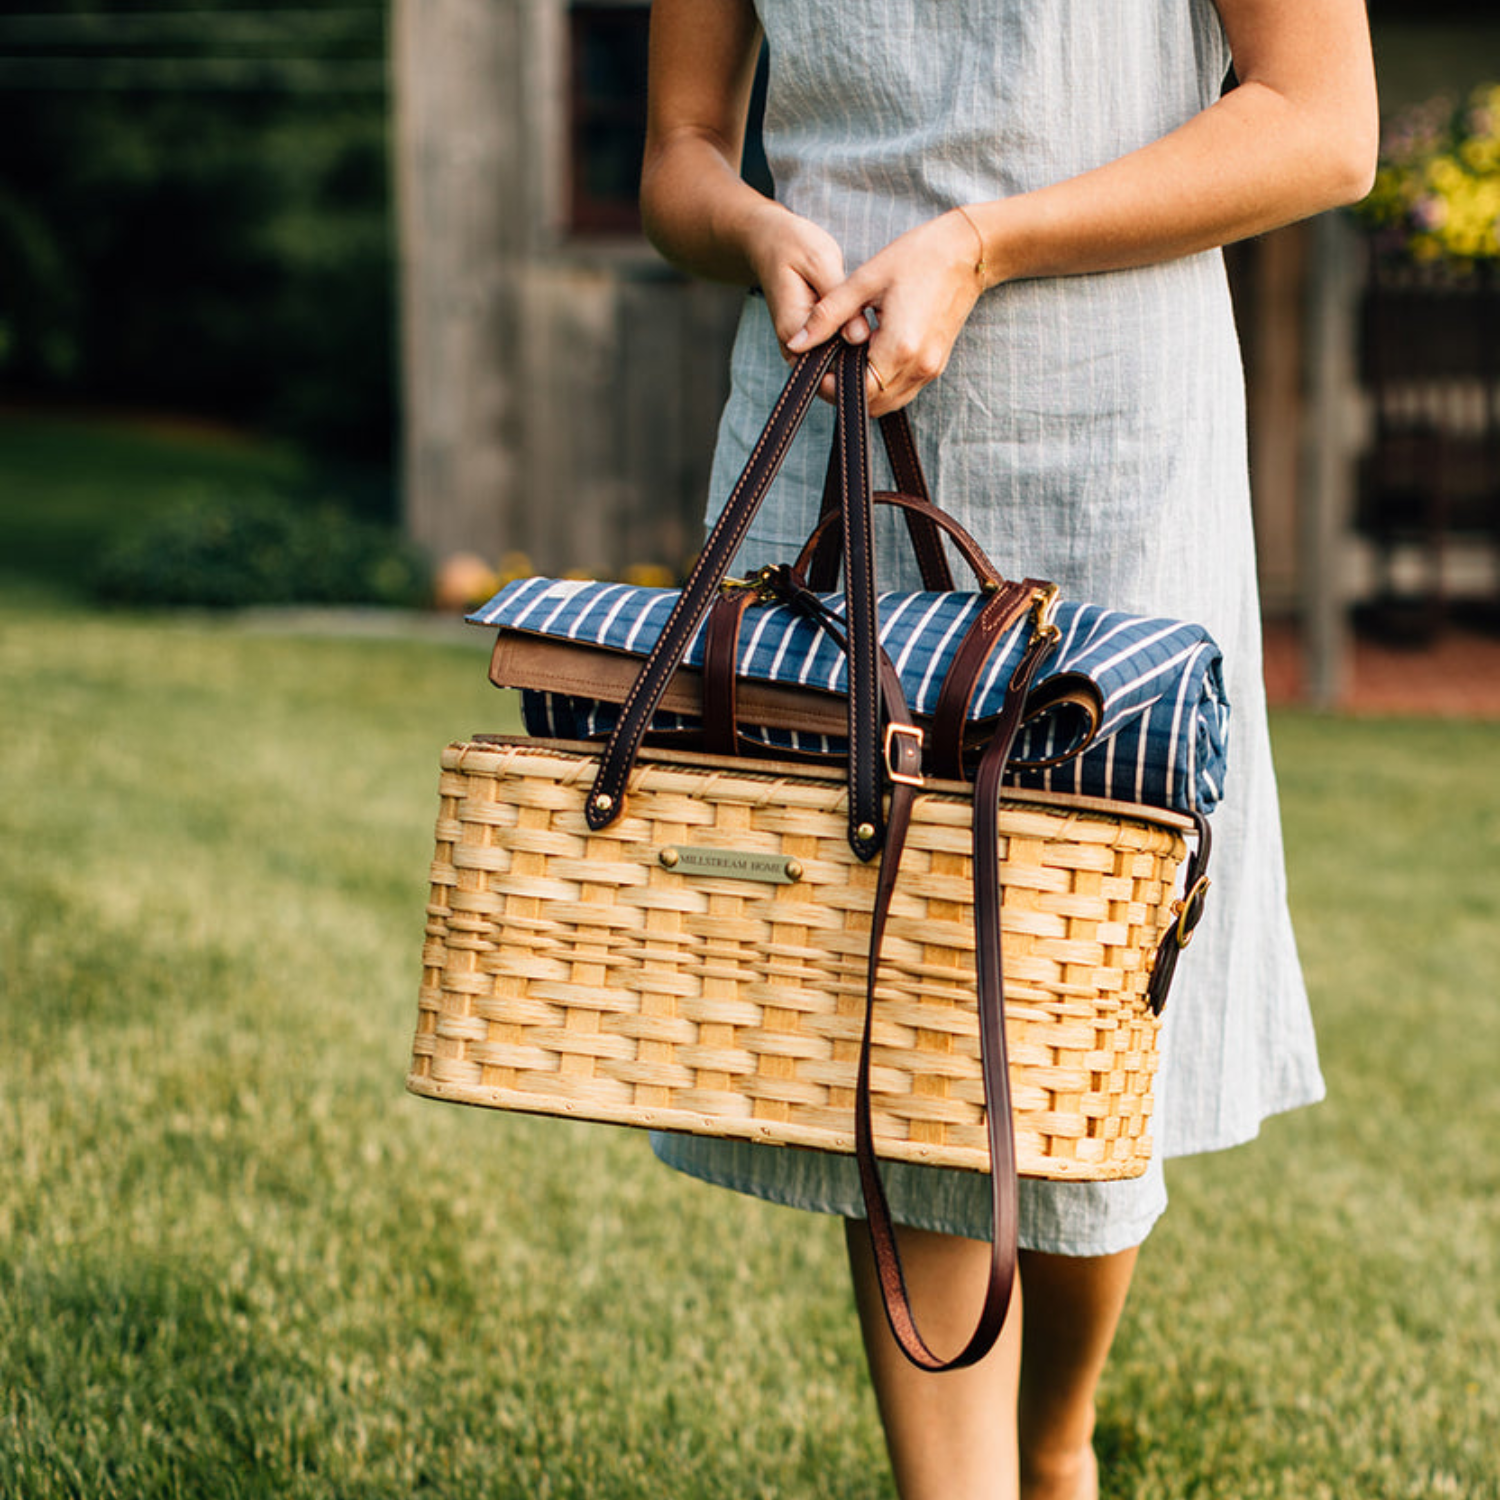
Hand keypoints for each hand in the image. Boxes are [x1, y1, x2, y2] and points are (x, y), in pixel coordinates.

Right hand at [743, 201, 872, 361]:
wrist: (769, 242)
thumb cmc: (794, 246)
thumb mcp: (820, 262)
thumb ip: (839, 300)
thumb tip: (859, 336)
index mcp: (794, 330)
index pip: (830, 364)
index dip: (859, 358)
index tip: (883, 339)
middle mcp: (794, 347)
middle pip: (833, 370)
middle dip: (862, 357)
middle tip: (886, 331)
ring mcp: (801, 347)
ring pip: (836, 365)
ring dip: (859, 351)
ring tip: (880, 326)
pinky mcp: (811, 342)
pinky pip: (835, 353)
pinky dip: (853, 344)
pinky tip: (868, 324)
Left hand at [784, 210, 987, 413]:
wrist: (967, 251)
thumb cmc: (917, 257)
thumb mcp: (863, 281)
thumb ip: (827, 316)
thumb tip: (795, 343)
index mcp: (899, 346)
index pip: (858, 391)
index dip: (832, 387)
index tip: (817, 368)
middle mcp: (919, 366)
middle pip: (873, 405)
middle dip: (845, 393)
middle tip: (826, 366)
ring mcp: (931, 369)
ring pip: (888, 403)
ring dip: (864, 392)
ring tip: (846, 360)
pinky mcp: (936, 365)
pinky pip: (903, 390)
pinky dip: (882, 384)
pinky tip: (869, 356)